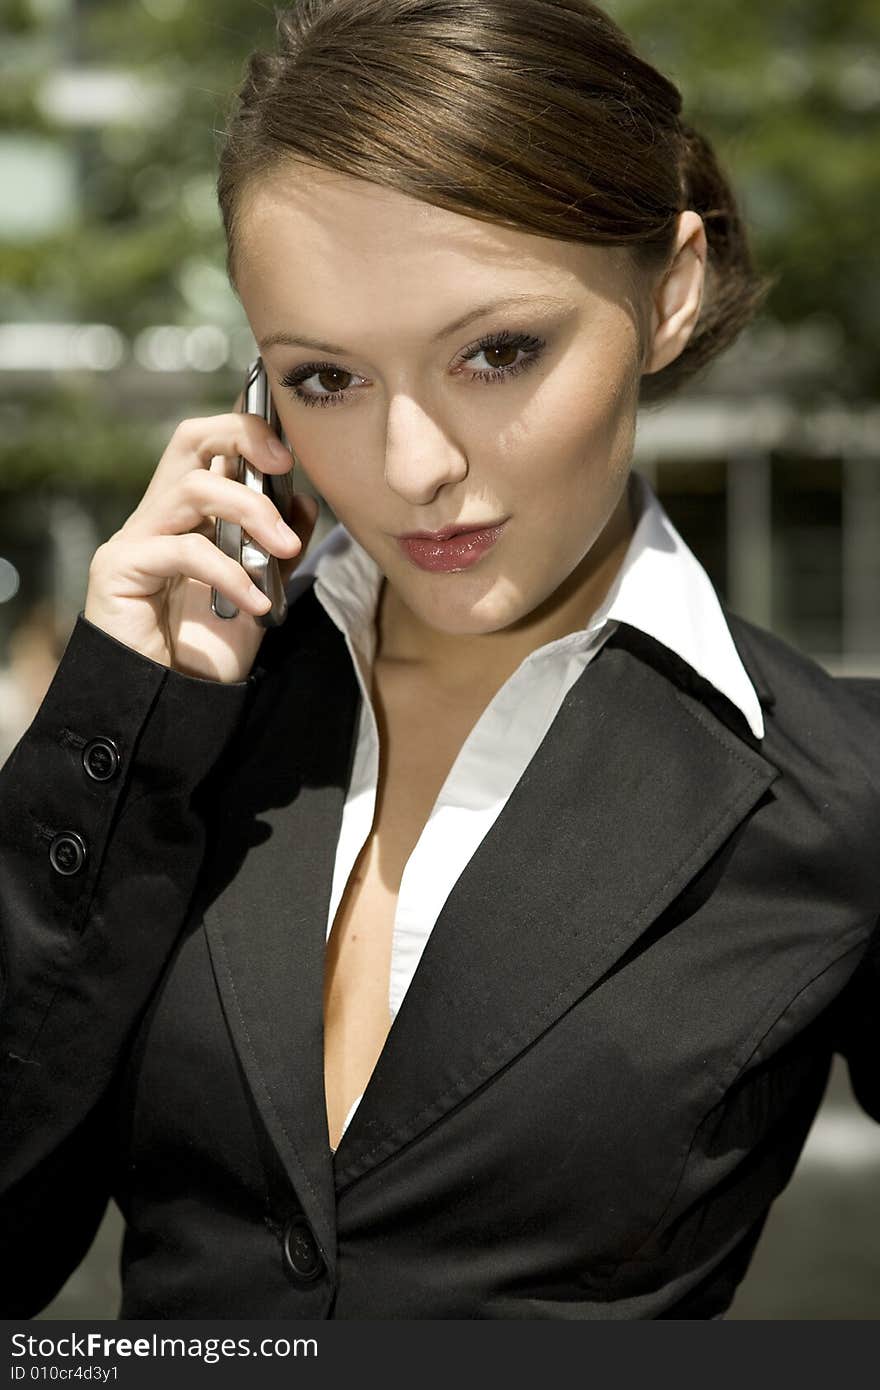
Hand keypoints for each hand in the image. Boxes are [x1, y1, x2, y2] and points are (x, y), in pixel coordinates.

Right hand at [83, 395, 318, 682]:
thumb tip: (302, 497)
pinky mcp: (121, 568)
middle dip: (242, 438)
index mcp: (189, 515)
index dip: (247, 429)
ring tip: (283, 551)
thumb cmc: (207, 651)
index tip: (290, 450)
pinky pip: (184, 550)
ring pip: (194, 489)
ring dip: (250, 511)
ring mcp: (136, 539)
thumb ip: (277, 544)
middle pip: (190, 439)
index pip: (210, 445)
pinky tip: (256, 604)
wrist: (170, 704)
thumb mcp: (261, 590)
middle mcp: (158, 516)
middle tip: (283, 465)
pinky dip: (230, 573)